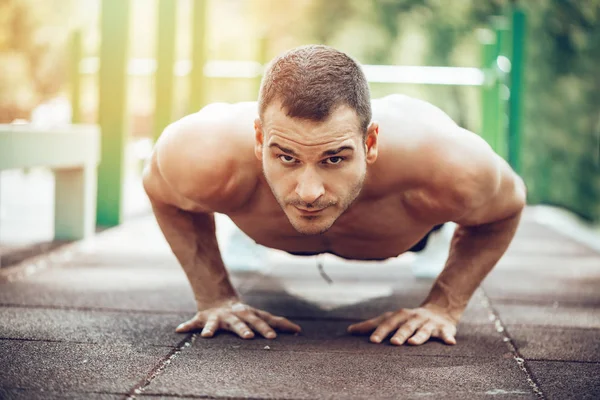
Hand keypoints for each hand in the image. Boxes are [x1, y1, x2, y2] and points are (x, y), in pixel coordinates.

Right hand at [175, 301, 301, 338]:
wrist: (218, 299)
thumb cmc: (242, 312)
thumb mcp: (259, 315)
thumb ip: (277, 322)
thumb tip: (299, 331)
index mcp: (249, 314)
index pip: (263, 320)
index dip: (271, 327)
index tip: (278, 336)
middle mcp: (235, 315)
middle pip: (242, 322)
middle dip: (246, 329)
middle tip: (250, 337)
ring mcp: (218, 317)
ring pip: (216, 323)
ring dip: (213, 328)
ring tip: (208, 336)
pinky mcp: (203, 318)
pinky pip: (193, 323)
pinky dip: (187, 327)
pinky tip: (179, 331)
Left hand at [347, 304, 456, 345]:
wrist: (439, 310)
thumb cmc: (408, 319)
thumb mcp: (391, 319)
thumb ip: (371, 325)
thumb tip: (349, 331)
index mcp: (399, 316)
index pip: (387, 323)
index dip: (380, 331)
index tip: (372, 341)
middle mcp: (413, 318)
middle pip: (405, 327)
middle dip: (399, 334)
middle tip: (393, 343)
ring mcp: (428, 323)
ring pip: (423, 330)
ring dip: (418, 336)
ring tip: (413, 343)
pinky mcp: (443, 329)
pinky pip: (445, 333)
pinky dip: (447, 337)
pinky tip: (450, 343)